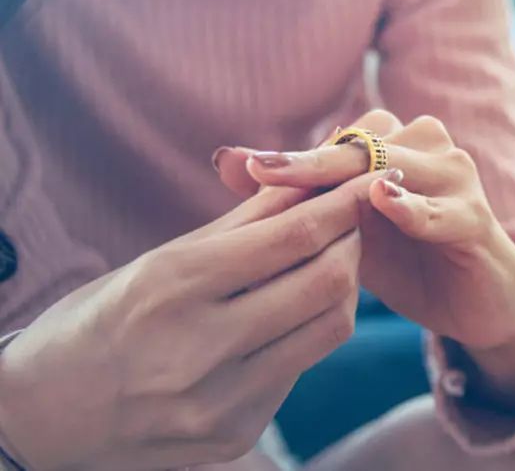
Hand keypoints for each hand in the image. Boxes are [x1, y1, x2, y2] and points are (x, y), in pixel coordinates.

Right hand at [0, 174, 381, 470]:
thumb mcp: (164, 257)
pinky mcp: (235, 436)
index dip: (342, 202)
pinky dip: (310, 326)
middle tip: (354, 214)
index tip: (369, 176)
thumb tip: (310, 176)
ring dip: (344, 282)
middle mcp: (199, 350)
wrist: (47, 410)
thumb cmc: (104, 314)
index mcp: (175, 286)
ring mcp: (220, 403)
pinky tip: (294, 308)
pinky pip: (300, 366)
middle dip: (353, 238)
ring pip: (328, 327)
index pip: (292, 235)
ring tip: (332, 254)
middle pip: (325, 281)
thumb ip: (245, 220)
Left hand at [216, 111, 514, 357]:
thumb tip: (224, 160)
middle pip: (362, 146)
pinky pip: (442, 208)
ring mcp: (456, 176)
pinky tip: (382, 202)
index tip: (241, 165)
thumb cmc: (405, 259)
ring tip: (307, 185)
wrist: (475, 301)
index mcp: (395, 142)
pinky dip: (412, 207)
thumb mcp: (344, 230)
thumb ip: (296, 196)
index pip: (338, 138)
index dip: (292, 153)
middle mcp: (427, 146)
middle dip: (310, 160)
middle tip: (261, 169)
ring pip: (398, 166)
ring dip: (352, 177)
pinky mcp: (478, 216)